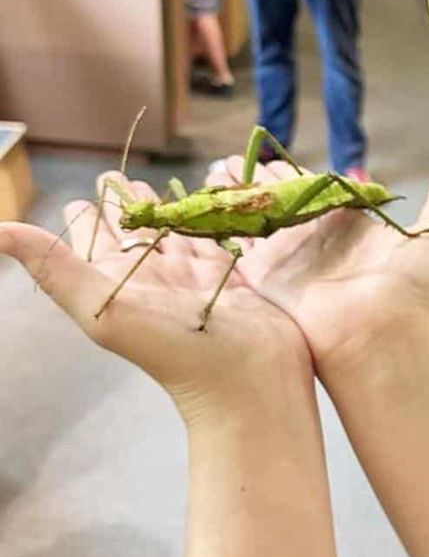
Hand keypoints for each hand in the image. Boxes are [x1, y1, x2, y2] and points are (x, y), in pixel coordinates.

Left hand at [0, 172, 311, 421]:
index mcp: (115, 279)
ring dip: (165, 203)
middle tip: (116, 174)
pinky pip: (216, 232)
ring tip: (154, 181)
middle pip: (133, 227)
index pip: (92, 234)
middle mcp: (151, 274)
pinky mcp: (231, 271)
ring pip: (173, 226)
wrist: (245, 382)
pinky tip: (211, 195)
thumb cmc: (173, 350)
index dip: (86, 211)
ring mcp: (192, 272)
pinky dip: (210, 213)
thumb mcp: (102, 308)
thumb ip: (55, 267)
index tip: (87, 190)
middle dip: (124, 200)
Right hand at [204, 157, 428, 374]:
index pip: (316, 188)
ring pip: (256, 214)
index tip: (273, 151)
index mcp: (349, 225)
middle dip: (259, 178)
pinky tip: (205, 193)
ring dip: (236, 192)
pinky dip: (222, 217)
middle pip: (280, 198)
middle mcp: (316, 238)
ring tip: (216, 167)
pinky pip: (239, 240)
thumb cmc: (413, 290)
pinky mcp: (264, 275)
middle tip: (235, 154)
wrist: (383, 336)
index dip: (294, 171)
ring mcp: (288, 256)